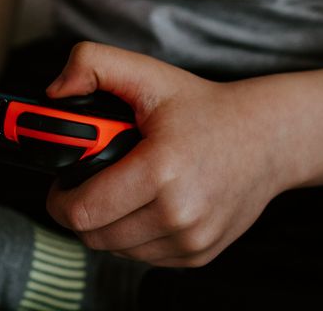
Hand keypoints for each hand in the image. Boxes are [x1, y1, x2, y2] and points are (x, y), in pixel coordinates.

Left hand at [45, 42, 296, 266]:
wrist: (268, 139)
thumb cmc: (205, 109)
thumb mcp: (149, 74)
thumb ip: (92, 64)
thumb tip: (54, 92)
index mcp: (161, 170)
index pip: (82, 211)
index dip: (60, 198)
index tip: (63, 182)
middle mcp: (180, 213)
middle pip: (94, 236)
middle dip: (80, 212)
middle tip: (89, 184)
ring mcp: (192, 239)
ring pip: (117, 250)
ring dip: (108, 226)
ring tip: (121, 191)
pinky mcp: (199, 255)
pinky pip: (144, 257)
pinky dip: (136, 236)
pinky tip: (148, 205)